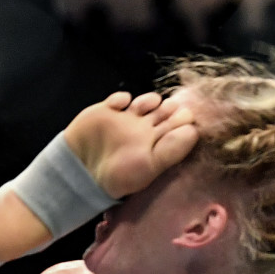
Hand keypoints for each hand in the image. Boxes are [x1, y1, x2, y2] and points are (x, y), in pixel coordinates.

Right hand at [64, 91, 198, 199]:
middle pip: (165, 111)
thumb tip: (194, 130)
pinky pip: (120, 98)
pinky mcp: (107, 112)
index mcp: (156, 145)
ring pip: (146, 101)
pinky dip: (122, 99)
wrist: (80, 173)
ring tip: (142, 109)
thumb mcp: (150, 166)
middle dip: (169, 107)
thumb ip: (173, 149)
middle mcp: (143, 131)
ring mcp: (125, 120)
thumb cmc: (117, 175)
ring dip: (148, 100)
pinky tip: (120, 107)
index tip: (186, 117)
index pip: (178, 126)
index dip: (184, 119)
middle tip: (166, 111)